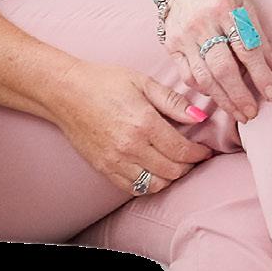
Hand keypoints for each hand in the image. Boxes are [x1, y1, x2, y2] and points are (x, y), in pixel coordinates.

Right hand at [46, 58, 213, 194]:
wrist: (65, 92)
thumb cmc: (105, 82)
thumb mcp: (143, 82)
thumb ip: (173, 101)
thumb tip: (200, 117)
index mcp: (144, 123)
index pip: (181, 150)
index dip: (199, 154)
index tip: (205, 151)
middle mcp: (130, 147)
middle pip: (171, 171)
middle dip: (189, 167)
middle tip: (194, 157)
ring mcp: (115, 161)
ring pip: (154, 185)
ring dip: (170, 179)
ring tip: (176, 165)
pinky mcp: (103, 168)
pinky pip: (132, 188)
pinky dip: (149, 184)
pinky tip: (154, 171)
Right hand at [162, 0, 271, 120]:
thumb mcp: (247, 5)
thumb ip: (260, 36)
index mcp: (226, 8)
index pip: (247, 48)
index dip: (261, 75)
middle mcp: (202, 22)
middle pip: (223, 68)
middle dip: (240, 95)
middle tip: (253, 113)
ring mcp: (183, 35)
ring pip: (204, 76)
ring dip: (223, 99)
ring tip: (239, 114)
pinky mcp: (171, 44)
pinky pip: (187, 75)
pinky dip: (204, 90)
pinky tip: (217, 98)